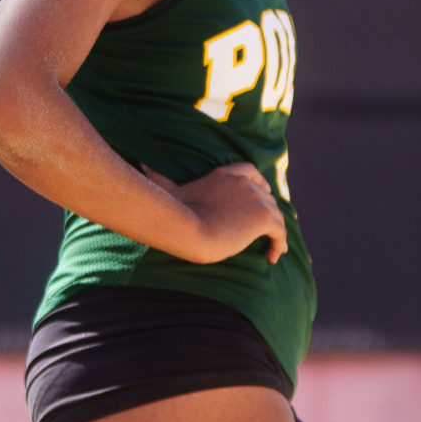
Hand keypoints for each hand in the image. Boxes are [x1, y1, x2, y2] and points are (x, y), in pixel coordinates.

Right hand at [144, 162, 287, 264]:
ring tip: (273, 248)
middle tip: (267, 228)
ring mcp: (256, 199)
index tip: (261, 195)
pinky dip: (280, 243)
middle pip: (265, 195)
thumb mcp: (170, 191)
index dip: (259, 184)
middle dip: (267, 210)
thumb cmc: (175, 213)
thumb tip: (140, 164)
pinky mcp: (262, 218)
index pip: (251, 172)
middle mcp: (245, 183)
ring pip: (274, 214)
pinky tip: (275, 256)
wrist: (188, 229)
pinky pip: (280, 231)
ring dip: (276, 230)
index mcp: (227, 174)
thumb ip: (160, 177)